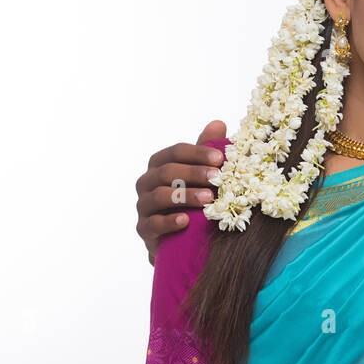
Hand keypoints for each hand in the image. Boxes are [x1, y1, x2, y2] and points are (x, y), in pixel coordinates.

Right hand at [135, 120, 226, 263]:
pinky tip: (185, 221)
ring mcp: (143, 206)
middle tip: (217, 178)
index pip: (175, 152)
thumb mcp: (202, 176)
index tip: (220, 158)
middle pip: (166, 172)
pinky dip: (168, 221)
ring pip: (159, 196)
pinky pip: (152, 224)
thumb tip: (218, 123)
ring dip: (185, 196)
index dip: (197, 153)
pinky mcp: (144, 230)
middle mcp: (146, 182)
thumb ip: (207, 151)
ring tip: (209, 199)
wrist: (181, 240)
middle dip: (193, 173)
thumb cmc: (193, 200)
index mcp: (159, 165)